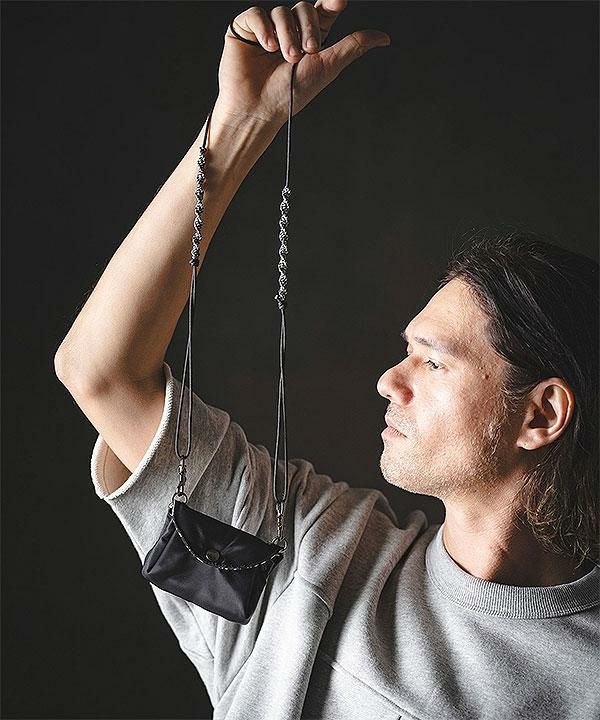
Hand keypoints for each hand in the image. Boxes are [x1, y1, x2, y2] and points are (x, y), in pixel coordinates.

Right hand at [212, 1, 390, 129]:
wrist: (259, 109)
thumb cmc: (292, 94)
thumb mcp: (328, 67)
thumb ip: (354, 46)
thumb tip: (384, 38)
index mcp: (310, 38)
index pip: (324, 10)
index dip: (331, 3)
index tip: (338, 2)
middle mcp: (289, 31)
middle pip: (304, 8)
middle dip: (307, 29)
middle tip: (305, 53)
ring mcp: (267, 30)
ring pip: (281, 11)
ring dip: (287, 35)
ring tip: (285, 59)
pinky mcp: (244, 30)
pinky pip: (256, 13)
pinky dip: (263, 28)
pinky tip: (266, 47)